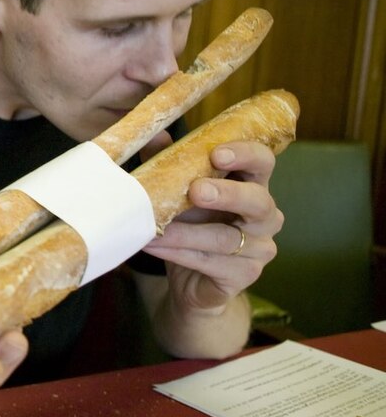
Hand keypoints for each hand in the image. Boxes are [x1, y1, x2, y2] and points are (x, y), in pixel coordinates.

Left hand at [140, 140, 280, 310]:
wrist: (191, 281)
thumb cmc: (189, 228)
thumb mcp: (178, 194)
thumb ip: (171, 163)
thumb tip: (157, 134)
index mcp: (252, 185)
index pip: (262, 162)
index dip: (245, 155)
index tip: (217, 153)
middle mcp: (265, 216)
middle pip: (258, 201)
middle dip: (227, 194)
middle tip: (196, 190)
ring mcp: (260, 248)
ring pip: (225, 238)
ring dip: (185, 232)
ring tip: (154, 228)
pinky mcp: (245, 275)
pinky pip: (211, 262)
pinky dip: (177, 252)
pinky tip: (152, 245)